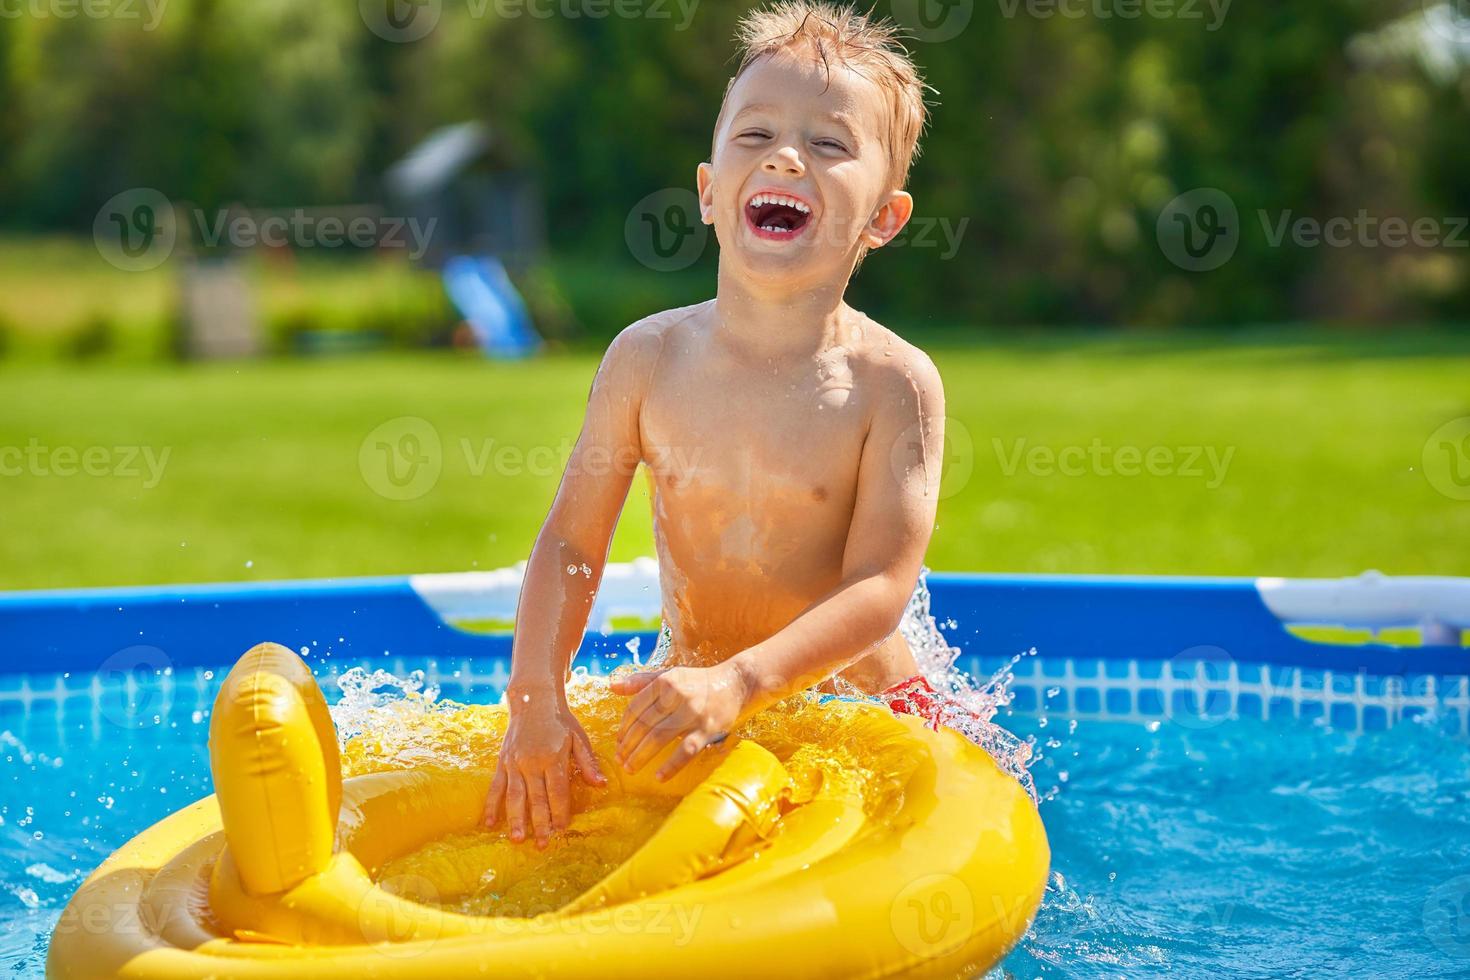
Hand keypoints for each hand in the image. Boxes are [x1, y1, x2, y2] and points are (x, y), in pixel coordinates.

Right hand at [483, 689, 605, 846]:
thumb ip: (587, 762)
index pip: (558, 790)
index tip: (563, 829)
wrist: (533, 699)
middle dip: (540, 824)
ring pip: (514, 796)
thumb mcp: (578, 737)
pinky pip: (495, 787)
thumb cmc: (560, 721)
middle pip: (537, 798)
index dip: (561, 811)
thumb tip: (601, 785)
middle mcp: (532, 762)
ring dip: (515, 820)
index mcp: (553, 756)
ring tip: (517, 840)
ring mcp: (514, 763)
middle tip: (542, 845)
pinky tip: (490, 824)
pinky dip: (491, 806)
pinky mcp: (502, 763)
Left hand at [612, 661, 751, 780]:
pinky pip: (685, 750)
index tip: (618, 741)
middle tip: (619, 760)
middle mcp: (677, 695)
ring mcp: (693, 713)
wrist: (736, 683)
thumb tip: (612, 687)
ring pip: (659, 738)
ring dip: (641, 756)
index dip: (624, 727)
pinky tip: (658, 776)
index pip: (635, 707)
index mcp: (665, 681)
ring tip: (630, 769)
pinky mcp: (707, 730)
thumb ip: (640, 681)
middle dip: (628, 745)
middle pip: (644, 724)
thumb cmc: (697, 682)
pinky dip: (671, 765)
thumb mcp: (669, 675)